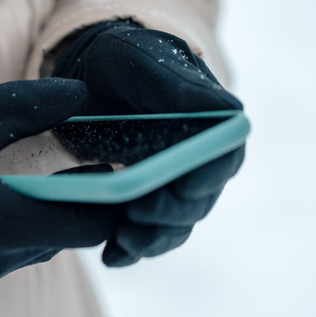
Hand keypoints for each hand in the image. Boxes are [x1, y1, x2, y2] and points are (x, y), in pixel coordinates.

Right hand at [0, 79, 121, 285]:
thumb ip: (27, 104)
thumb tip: (81, 94)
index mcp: (4, 223)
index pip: (95, 225)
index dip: (118, 196)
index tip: (120, 161)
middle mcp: (3, 257)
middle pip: (73, 232)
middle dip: (85, 195)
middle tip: (82, 153)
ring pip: (47, 238)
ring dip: (54, 204)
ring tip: (43, 164)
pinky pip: (18, 244)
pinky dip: (27, 215)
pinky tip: (6, 185)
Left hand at [52, 20, 245, 265]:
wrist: (85, 78)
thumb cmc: (118, 58)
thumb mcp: (139, 60)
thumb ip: (178, 85)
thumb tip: (230, 111)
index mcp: (209, 119)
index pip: (224, 154)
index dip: (210, 175)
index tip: (184, 186)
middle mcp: (199, 156)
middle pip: (200, 198)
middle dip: (171, 214)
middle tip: (137, 217)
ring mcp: (174, 183)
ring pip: (176, 224)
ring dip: (152, 238)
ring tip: (122, 242)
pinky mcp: (148, 202)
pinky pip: (149, 234)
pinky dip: (132, 249)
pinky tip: (113, 258)